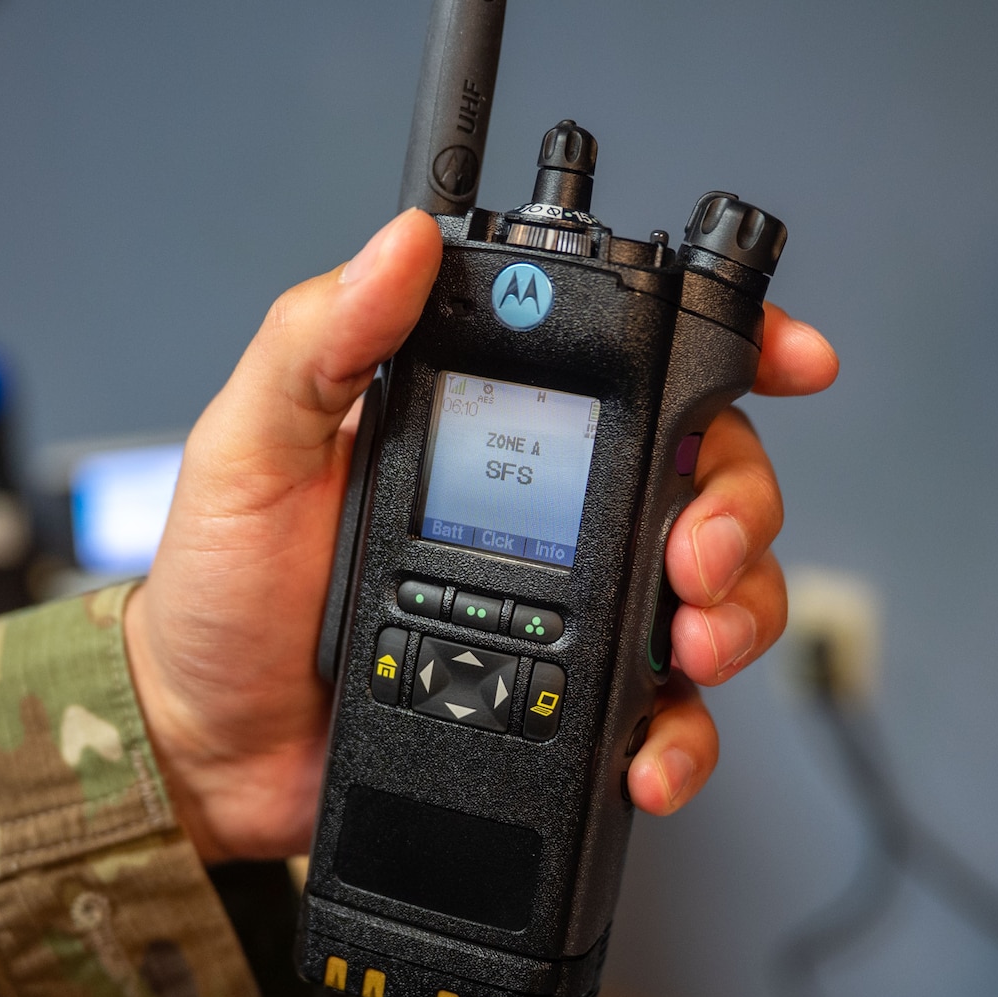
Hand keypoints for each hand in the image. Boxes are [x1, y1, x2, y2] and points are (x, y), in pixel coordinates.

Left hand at [125, 210, 836, 860]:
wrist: (204, 749)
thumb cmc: (220, 592)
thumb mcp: (247, 450)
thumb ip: (316, 344)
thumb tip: (399, 242)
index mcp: (483, 426)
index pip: (624, 365)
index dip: (729, 352)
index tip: (793, 360)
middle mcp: (546, 509)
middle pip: (705, 480)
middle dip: (739, 508)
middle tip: (698, 552)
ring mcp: (565, 610)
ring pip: (711, 594)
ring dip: (734, 615)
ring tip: (690, 646)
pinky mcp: (567, 705)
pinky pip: (663, 714)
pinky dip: (681, 738)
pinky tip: (648, 754)